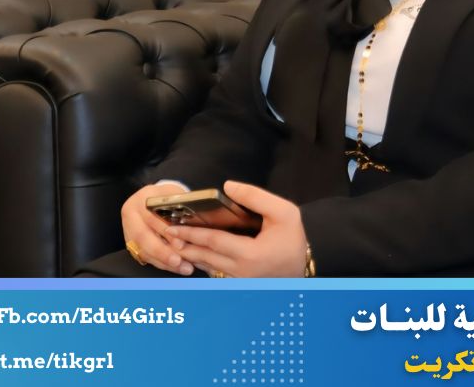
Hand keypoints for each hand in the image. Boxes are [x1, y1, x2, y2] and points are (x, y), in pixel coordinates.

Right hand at [120, 183, 193, 274]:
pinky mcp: (131, 243)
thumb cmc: (168, 198)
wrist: (153, 199)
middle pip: (143, 236)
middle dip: (162, 252)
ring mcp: (129, 230)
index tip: (181, 244)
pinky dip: (161, 264)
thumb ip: (181, 211)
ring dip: (163, 262)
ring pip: (143, 250)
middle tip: (178, 262)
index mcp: (142, 200)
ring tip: (182, 267)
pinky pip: (145, 256)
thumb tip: (191, 231)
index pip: (151, 217)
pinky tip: (175, 267)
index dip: (166, 232)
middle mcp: (131, 214)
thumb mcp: (176, 197)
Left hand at [162, 181, 307, 276]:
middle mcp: (242, 272)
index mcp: (250, 255)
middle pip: (205, 257)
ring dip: (190, 256)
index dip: (191, 234)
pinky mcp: (241, 285)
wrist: (307, 265)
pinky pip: (216, 274)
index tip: (173, 227)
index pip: (212, 242)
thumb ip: (255, 197)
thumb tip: (228, 187)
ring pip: (208, 268)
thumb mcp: (284, 212)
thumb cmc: (295, 239)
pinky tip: (193, 254)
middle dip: (183, 246)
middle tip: (166, 235)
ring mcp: (241, 282)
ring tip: (173, 244)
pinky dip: (203, 264)